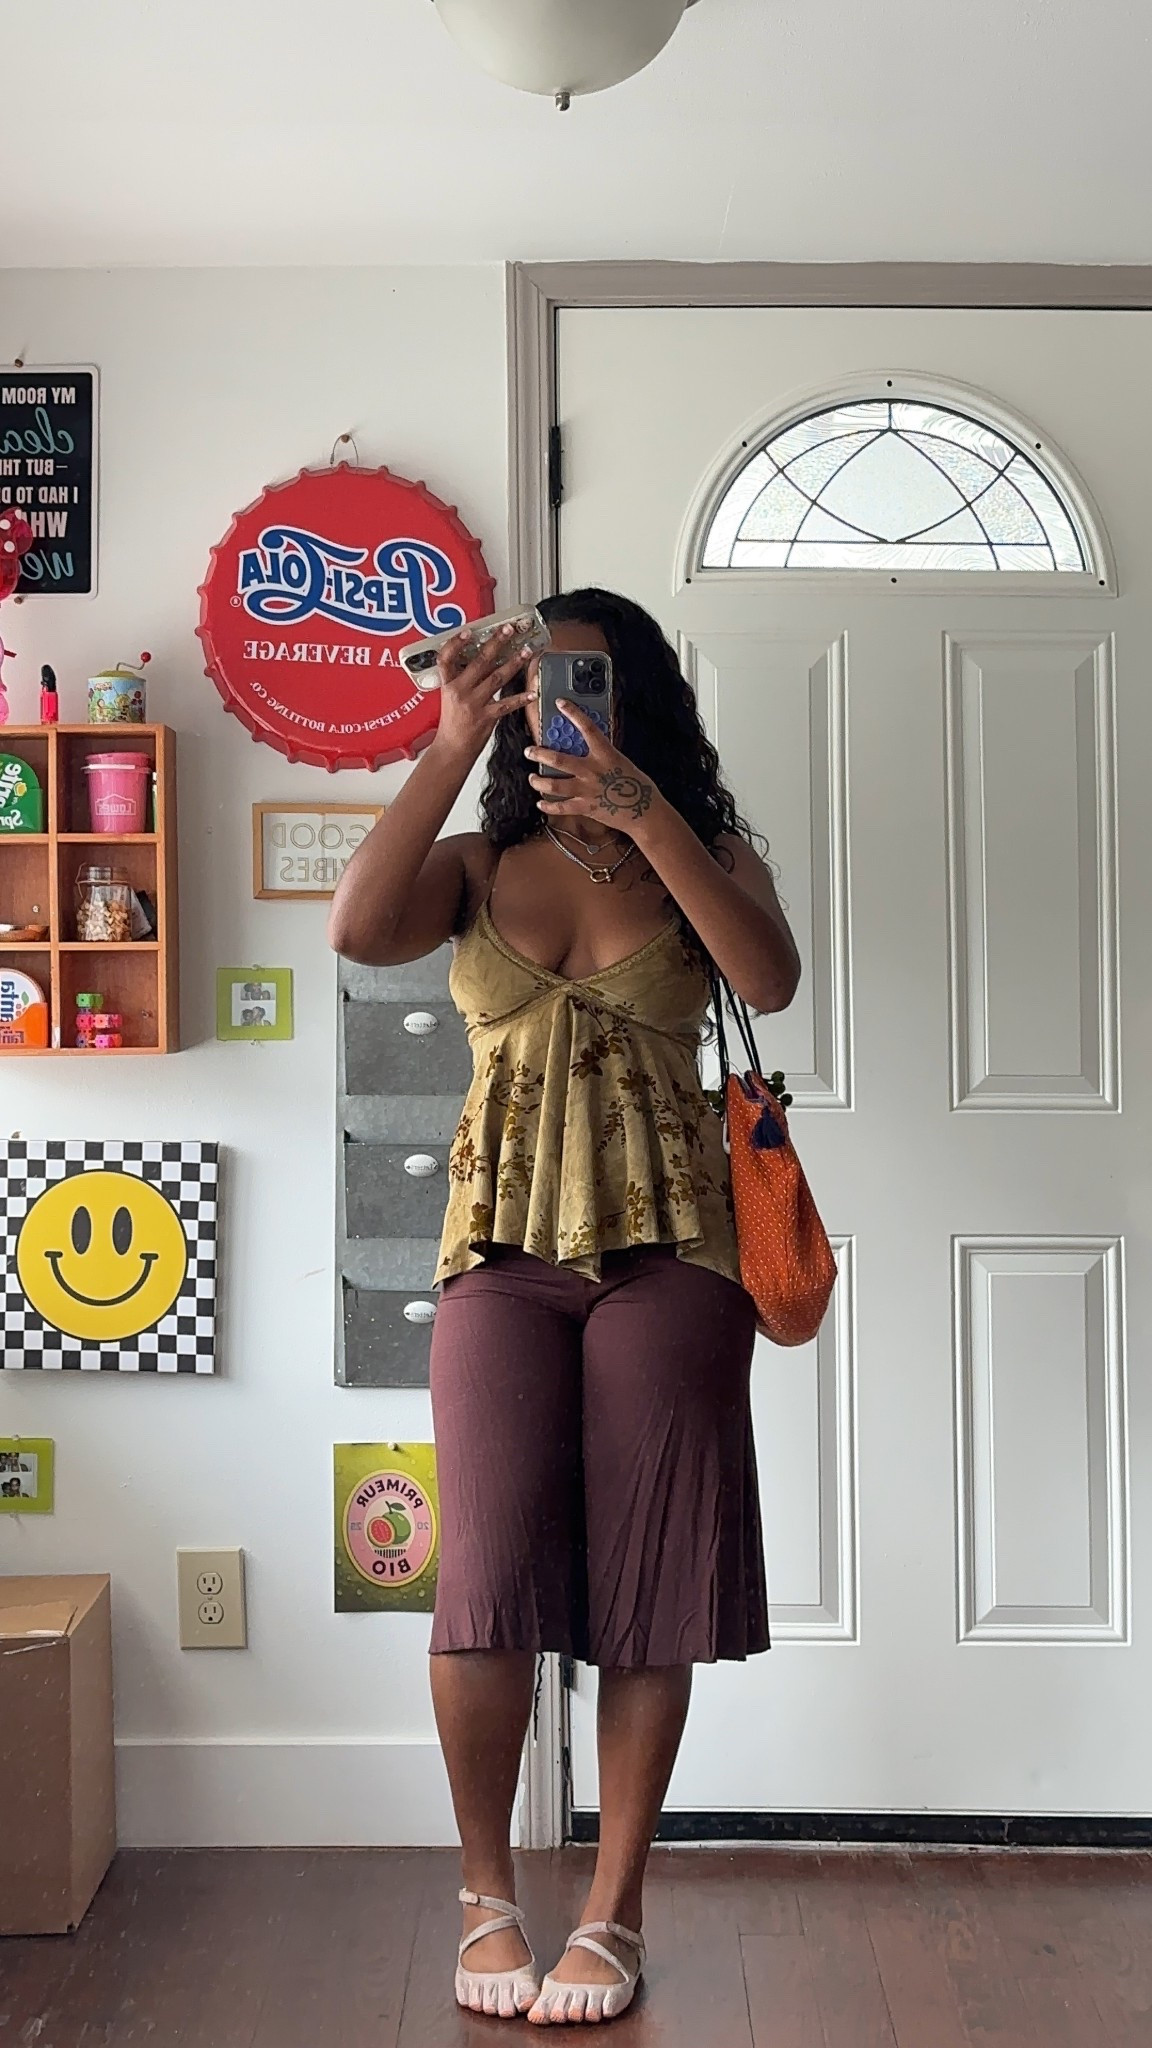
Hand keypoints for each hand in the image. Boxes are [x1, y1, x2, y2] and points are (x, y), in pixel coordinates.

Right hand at [428, 623, 535, 767]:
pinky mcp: (487, 717)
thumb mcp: (450, 697)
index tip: (468, 632)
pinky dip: (521, 698)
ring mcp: (474, 704)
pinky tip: (533, 692)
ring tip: (526, 652)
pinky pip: (507, 704)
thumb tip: (481, 660)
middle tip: (508, 630)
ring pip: (496, 678)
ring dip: (514, 664)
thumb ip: (463, 679)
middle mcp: (460, 692)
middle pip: (479, 662)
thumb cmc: (452, 723)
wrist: (453, 748)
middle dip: (496, 643)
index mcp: (447, 685)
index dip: (455, 643)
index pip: (446, 659)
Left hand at [525, 700, 662, 836]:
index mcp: (605, 754)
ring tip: (532, 778)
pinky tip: (541, 803)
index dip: (573, 713)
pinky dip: (548, 806)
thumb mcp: (621, 762)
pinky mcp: (585, 808)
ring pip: (554, 785)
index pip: (587, 728)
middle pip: (558, 760)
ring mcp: (587, 790)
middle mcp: (592, 771)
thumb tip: (588, 748)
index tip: (560, 703)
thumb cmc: (637, 786)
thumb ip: (603, 755)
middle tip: (529, 751)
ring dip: (538, 781)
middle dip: (540, 754)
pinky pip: (561, 807)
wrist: (646, 812)